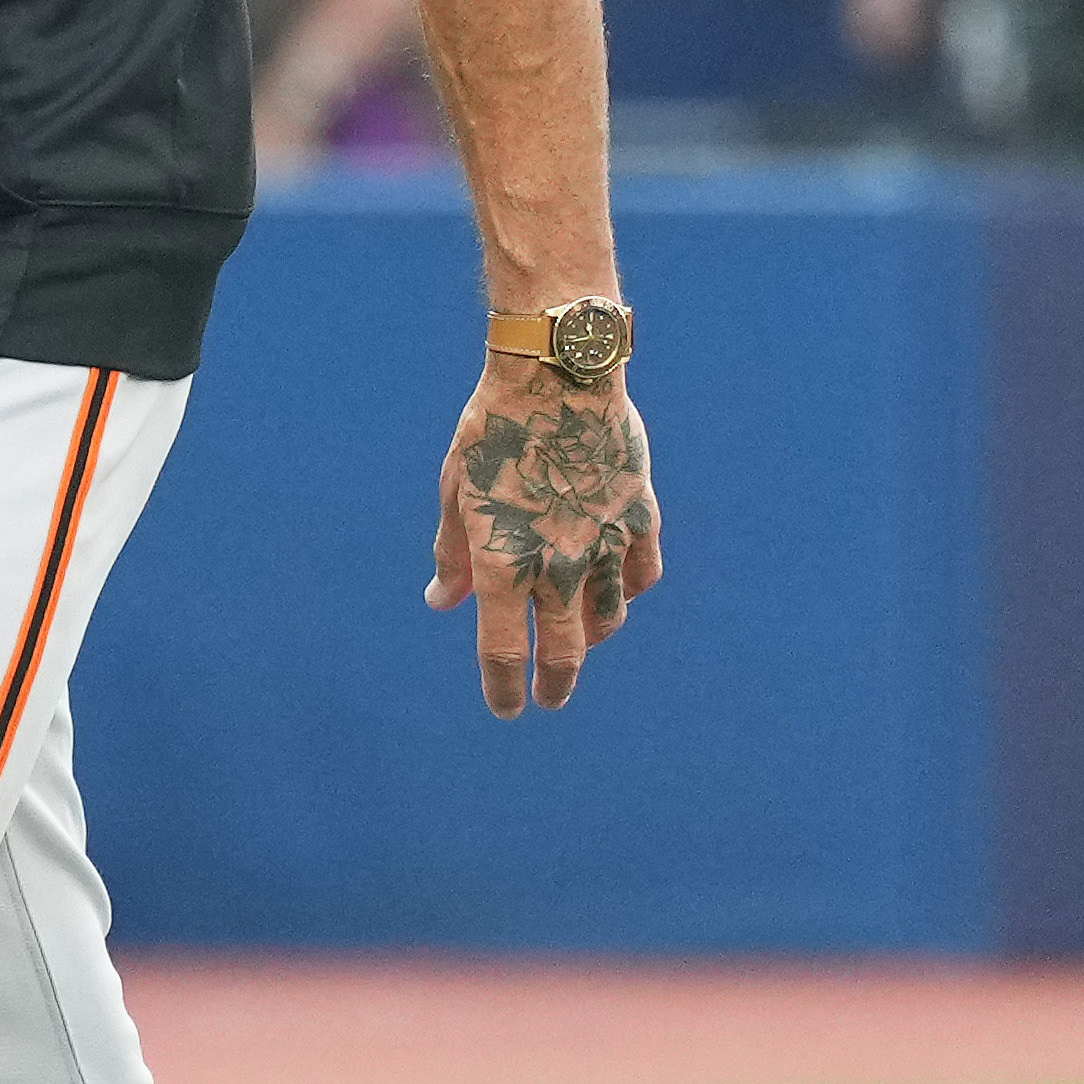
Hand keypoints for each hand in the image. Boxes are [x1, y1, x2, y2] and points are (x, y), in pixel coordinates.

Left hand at [428, 355, 659, 718]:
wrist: (558, 375)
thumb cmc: (492, 429)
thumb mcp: (457, 492)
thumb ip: (454, 555)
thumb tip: (442, 602)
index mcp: (503, 565)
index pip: (503, 653)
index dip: (504, 689)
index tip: (507, 709)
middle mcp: (558, 566)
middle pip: (563, 653)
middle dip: (554, 684)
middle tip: (549, 699)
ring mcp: (605, 544)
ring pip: (607, 618)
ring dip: (591, 639)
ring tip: (581, 642)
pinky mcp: (640, 518)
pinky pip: (641, 575)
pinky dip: (628, 592)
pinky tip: (617, 593)